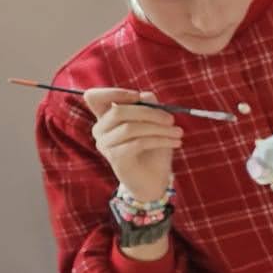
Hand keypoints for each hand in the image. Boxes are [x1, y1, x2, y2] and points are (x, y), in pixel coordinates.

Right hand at [85, 88, 181, 202]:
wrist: (153, 179)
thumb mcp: (155, 124)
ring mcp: (105, 144)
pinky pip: (138, 143)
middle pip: (118, 111)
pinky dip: (160, 140)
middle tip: (171, 119)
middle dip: (150, 112)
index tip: (138, 96)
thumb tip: (147, 95)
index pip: (94, 97)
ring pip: (130, 128)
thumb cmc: (153, 149)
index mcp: (106, 117)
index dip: (114, 92)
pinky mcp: (115, 158)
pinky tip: (176, 143)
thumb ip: (149, 107)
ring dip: (159, 128)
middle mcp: (100, 130)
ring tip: (178, 133)